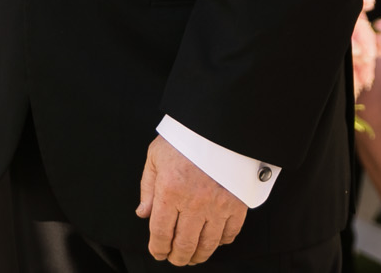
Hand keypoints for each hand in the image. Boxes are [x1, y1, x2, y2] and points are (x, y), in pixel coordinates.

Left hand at [137, 135, 246, 265]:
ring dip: (198, 255)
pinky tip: (214, 242)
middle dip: (177, 257)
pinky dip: (221, 242)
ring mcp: (217, 205)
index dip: (158, 248)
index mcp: (169, 191)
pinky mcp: (237, 204)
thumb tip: (143, 213)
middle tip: (174, 259)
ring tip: (192, 257)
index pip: (160, 232)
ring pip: (207, 244)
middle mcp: (193, 202)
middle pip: (184, 244)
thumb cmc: (184, 137)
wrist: (217, 122)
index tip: (157, 253)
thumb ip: (147, 187)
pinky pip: (230, 233)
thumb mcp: (155, 156)